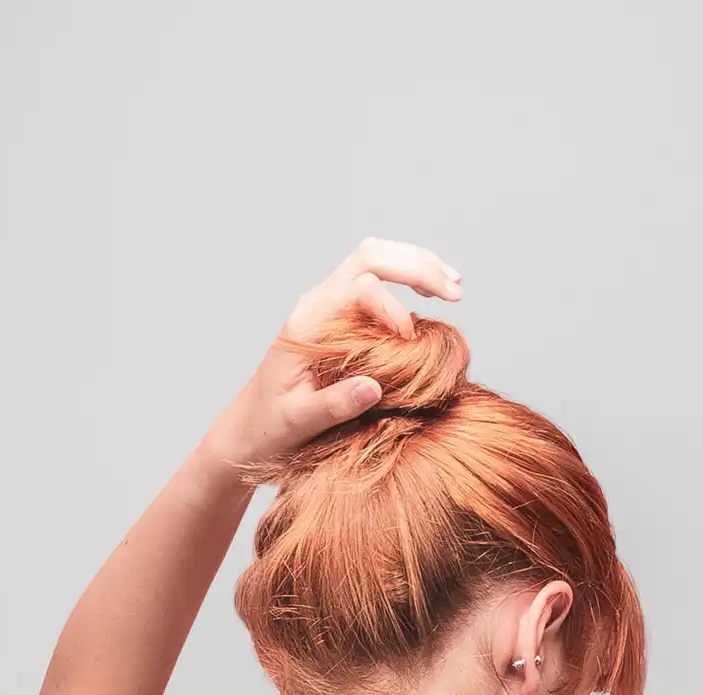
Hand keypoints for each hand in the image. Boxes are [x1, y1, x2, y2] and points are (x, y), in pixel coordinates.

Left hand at [203, 237, 463, 475]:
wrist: (245, 430)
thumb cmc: (268, 429)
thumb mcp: (299, 423)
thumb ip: (334, 405)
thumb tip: (375, 388)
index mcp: (307, 321)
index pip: (359, 287)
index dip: (392, 309)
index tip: (410, 341)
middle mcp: (317, 303)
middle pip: (372, 255)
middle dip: (418, 267)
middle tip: (457, 292)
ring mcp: (327, 306)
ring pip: (376, 259)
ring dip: (417, 266)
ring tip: (455, 287)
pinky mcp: (338, 317)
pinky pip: (374, 281)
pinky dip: (408, 282)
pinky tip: (433, 299)